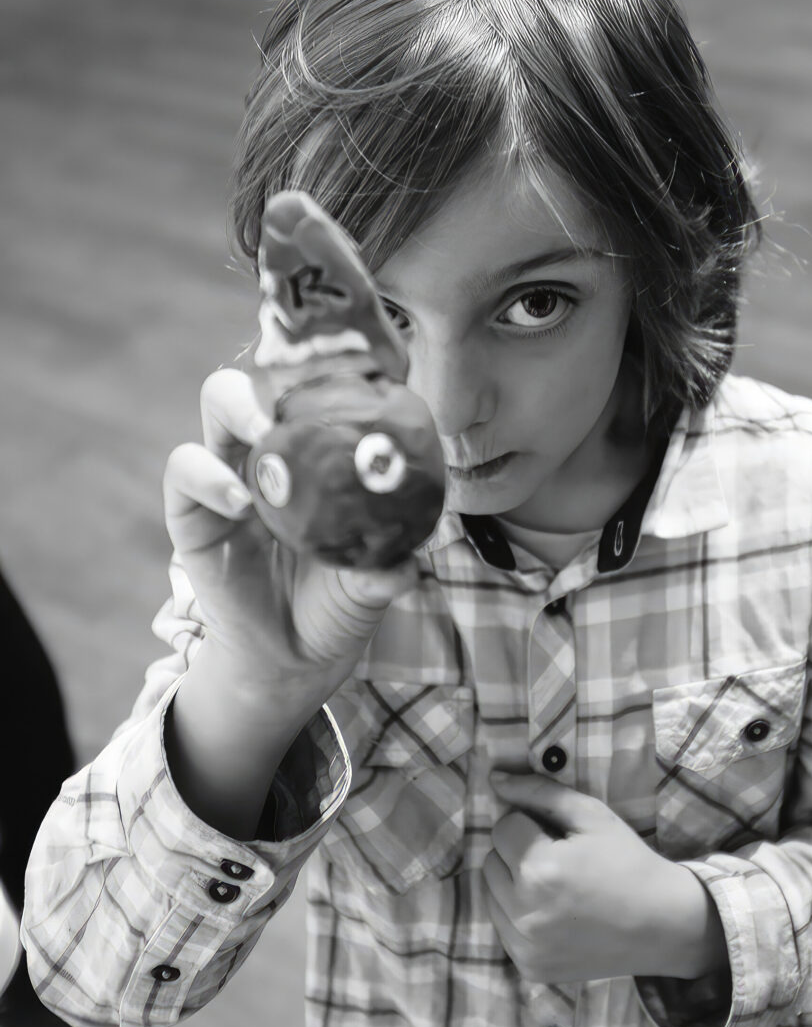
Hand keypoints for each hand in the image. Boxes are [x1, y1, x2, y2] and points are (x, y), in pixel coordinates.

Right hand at [163, 366, 415, 717]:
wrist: (292, 660)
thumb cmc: (338, 606)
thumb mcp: (372, 587)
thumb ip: (388, 569)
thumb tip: (409, 564)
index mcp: (320, 454)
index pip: (325, 390)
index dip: (342, 366)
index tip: (369, 365)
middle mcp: (274, 450)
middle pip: (271, 375)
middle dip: (284, 368)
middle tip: (304, 394)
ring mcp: (229, 471)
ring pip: (220, 401)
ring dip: (241, 408)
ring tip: (264, 436)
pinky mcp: (191, 508)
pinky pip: (186, 469)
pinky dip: (209, 476)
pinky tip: (240, 502)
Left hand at [482, 771, 727, 983]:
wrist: (663, 925)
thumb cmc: (628, 861)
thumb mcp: (591, 815)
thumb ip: (539, 792)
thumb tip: (495, 778)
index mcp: (540, 870)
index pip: (503, 827)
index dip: (531, 824)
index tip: (559, 836)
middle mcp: (525, 912)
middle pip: (490, 861)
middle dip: (517, 852)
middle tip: (558, 859)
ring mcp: (525, 946)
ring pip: (491, 894)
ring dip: (513, 883)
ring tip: (555, 886)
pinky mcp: (529, 968)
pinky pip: (502, 928)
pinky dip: (519, 915)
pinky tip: (554, 913)